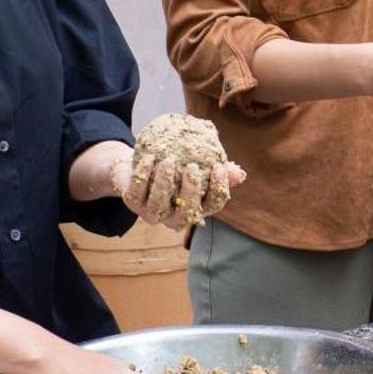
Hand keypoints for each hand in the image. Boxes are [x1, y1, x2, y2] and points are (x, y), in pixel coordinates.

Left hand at [106, 150, 244, 228]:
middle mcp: (174, 216)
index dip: (218, 188)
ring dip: (164, 183)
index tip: (218, 167)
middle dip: (190, 191)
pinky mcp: (133, 204)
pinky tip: (150, 157)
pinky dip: (143, 175)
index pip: (213, 205)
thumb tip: (239, 173)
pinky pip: (136, 194)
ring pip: (158, 206)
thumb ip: (218, 168)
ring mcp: (152, 213)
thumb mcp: (198, 165)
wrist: (141, 163)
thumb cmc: (176, 166)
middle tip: (191, 168)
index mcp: (195, 207)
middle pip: (186, 212)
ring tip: (169, 160)